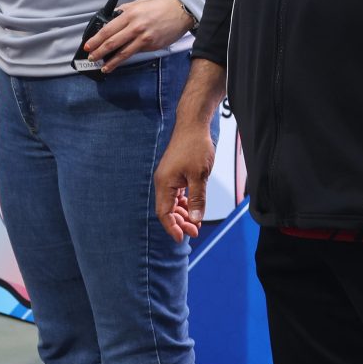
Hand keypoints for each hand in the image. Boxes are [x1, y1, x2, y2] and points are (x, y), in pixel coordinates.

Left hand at [82, 0, 195, 71]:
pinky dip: (126, 58)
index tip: (88, 46)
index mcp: (130, 14)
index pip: (107, 30)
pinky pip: (136, 52)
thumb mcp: (139, 2)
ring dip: (111, 62)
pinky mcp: (152, 46)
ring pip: (123, 53)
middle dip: (99, 52)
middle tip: (91, 57)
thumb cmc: (160, 4)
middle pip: (112, 43)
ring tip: (103, 67)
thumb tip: (112, 19)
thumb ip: (125, 11)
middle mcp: (135, 27)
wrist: (181, 10)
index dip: (96, 40)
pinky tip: (120, 61)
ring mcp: (144, 38)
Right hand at [154, 122, 213, 240]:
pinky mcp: (175, 174)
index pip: (164, 213)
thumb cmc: (195, 146)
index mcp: (164, 183)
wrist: (194, 125)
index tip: (182, 238)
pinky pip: (177, 194)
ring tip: (196, 223)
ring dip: (184, 214)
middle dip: (180, 223)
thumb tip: (196, 219)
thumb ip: (197, 198)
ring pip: (173, 203)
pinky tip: (194, 208)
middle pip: (168, 210)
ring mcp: (169, 178)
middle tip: (195, 231)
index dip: (172, 227)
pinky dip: (185, 203)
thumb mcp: (199, 175)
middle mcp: (163, 182)